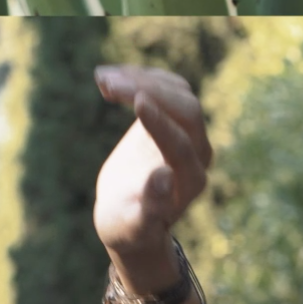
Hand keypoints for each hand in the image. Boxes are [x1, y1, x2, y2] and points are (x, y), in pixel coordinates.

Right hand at [93, 65, 212, 259]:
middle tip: (110, 84)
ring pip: (177, 92)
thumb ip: (151, 206)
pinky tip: (107, 77)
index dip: (161, 123)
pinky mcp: (174, 117)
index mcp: (191, 182)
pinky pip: (165, 86)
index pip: (181, 144)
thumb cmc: (130, 226)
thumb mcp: (134, 225)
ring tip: (103, 78)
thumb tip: (164, 176)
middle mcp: (198, 153)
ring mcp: (189, 132)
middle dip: (150, 92)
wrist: (129, 216)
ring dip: (142, 79)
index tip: (137, 101)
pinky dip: (139, 77)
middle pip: (187, 110)